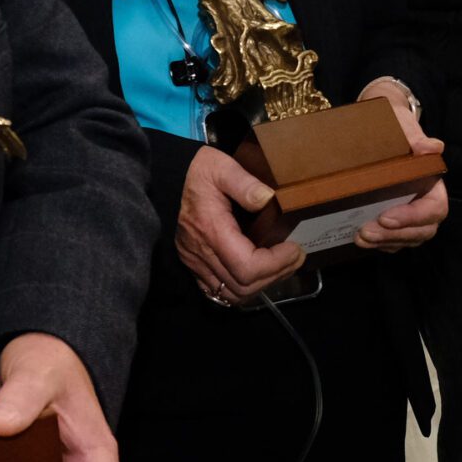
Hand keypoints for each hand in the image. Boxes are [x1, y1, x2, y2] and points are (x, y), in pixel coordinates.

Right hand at [174, 144, 304, 299]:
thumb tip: (269, 199)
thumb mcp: (221, 167)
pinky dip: (243, 287)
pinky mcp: (193, 265)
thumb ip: (245, 183)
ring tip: (281, 266)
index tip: (295, 248)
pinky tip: (257, 273)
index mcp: (211, 231)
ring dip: (261, 284)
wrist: (165, 178)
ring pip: (232, 294)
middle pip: (243, 286)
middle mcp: (201, 254)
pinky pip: (219, 291)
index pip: (247, 267)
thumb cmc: (196, 172)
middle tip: (296, 257)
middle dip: (275, 275)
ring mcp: (195, 262)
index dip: (276, 264)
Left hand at [351, 80, 448, 251]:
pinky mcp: (394, 219)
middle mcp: (425, 201)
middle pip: (422, 230)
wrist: (378, 125)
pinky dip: (380, 243)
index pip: (435, 208)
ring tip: (360, 238)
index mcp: (432, 182)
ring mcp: (410, 213)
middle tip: (365, 232)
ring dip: (385, 242)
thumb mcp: (402, 124)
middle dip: (395, 235)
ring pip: (408, 238)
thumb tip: (431, 147)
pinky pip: (394, 239)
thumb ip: (416, 137)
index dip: (414, 217)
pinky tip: (360, 239)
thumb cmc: (394, 124)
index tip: (386, 216)